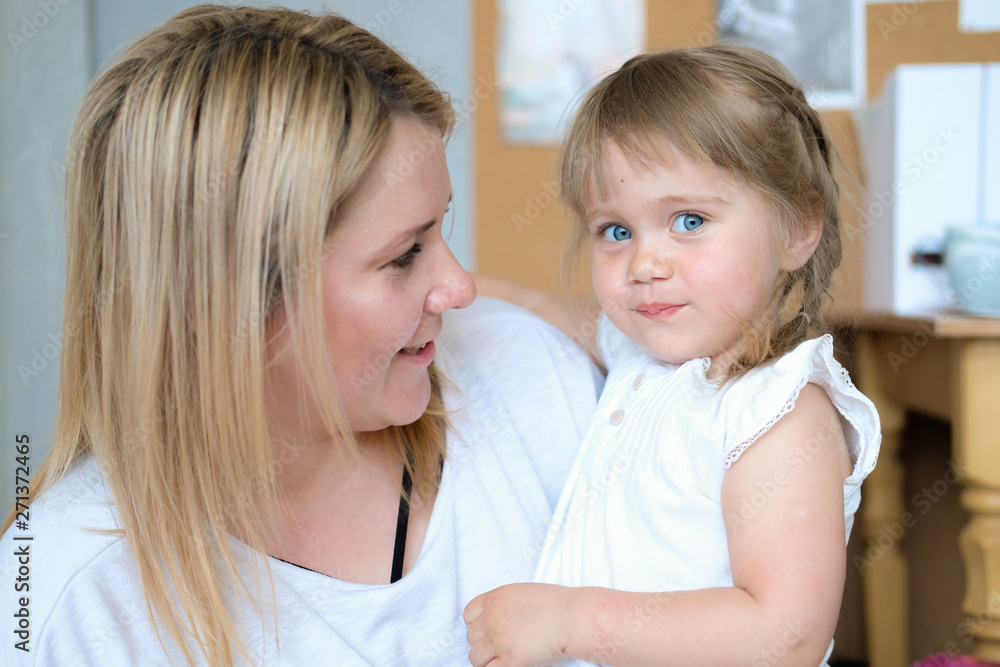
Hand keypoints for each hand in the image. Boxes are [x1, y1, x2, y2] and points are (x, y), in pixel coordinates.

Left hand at [464, 583, 578, 666]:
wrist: (572, 617)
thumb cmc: (557, 604)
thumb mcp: (523, 594)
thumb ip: (505, 606)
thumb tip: (502, 620)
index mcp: (495, 599)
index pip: (469, 615)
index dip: (476, 625)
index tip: (485, 631)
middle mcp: (492, 619)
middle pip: (472, 637)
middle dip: (483, 643)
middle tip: (498, 647)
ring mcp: (499, 640)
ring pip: (475, 657)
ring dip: (486, 660)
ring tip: (501, 660)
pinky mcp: (510, 660)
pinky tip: (508, 666)